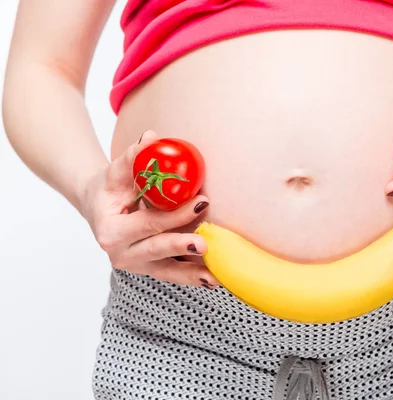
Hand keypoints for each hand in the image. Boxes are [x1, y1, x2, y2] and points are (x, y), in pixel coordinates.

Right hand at [79, 130, 217, 288]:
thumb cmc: (109, 189)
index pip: (148, 223)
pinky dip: (192, 278)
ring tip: (215, 277)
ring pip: (167, 271)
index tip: (201, 201)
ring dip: (191, 275)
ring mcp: (137, 265)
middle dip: (181, 246)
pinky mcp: (150, 270)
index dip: (175, 215)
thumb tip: (151, 138)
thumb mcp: (115, 173)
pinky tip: (213, 280)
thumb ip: (132, 157)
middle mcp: (122, 254)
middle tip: (205, 243)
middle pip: (157, 250)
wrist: (99, 209)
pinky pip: (173, 275)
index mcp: (111, 231)